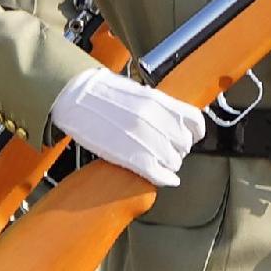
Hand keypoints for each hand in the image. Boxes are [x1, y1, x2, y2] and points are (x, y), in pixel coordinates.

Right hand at [51, 70, 207, 188]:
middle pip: (184, 143)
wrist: (76, 97)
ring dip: (169, 164)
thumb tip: (172, 120)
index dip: (195, 132)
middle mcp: (155, 120)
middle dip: (179, 149)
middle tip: (169, 150)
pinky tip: (165, 178)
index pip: (194, 121)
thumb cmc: (101, 93)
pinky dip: (164, 178)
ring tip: (160, 162)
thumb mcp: (138, 92)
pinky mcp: (132, 157)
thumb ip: (158, 107)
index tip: (192, 136)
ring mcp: (144, 139)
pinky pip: (158, 173)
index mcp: (158, 101)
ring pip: (173, 161)